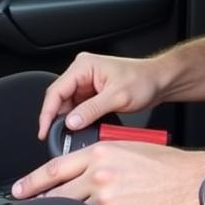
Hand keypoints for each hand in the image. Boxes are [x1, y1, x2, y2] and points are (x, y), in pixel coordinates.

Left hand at [12, 141, 204, 204]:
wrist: (191, 184)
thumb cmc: (165, 166)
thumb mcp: (128, 149)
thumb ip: (100, 159)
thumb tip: (81, 172)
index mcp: (99, 154)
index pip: (54, 168)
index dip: (32, 182)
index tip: (19, 191)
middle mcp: (99, 175)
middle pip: (58, 196)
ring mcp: (107, 200)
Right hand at [37, 52, 167, 139]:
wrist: (159, 82)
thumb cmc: (143, 80)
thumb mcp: (117, 97)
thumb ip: (91, 110)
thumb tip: (71, 122)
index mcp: (83, 66)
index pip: (56, 91)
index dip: (47, 113)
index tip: (44, 130)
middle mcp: (82, 72)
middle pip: (59, 98)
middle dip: (57, 119)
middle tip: (56, 137)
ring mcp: (87, 83)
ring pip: (67, 105)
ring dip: (68, 120)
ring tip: (71, 135)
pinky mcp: (92, 93)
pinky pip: (78, 108)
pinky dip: (78, 120)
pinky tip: (80, 129)